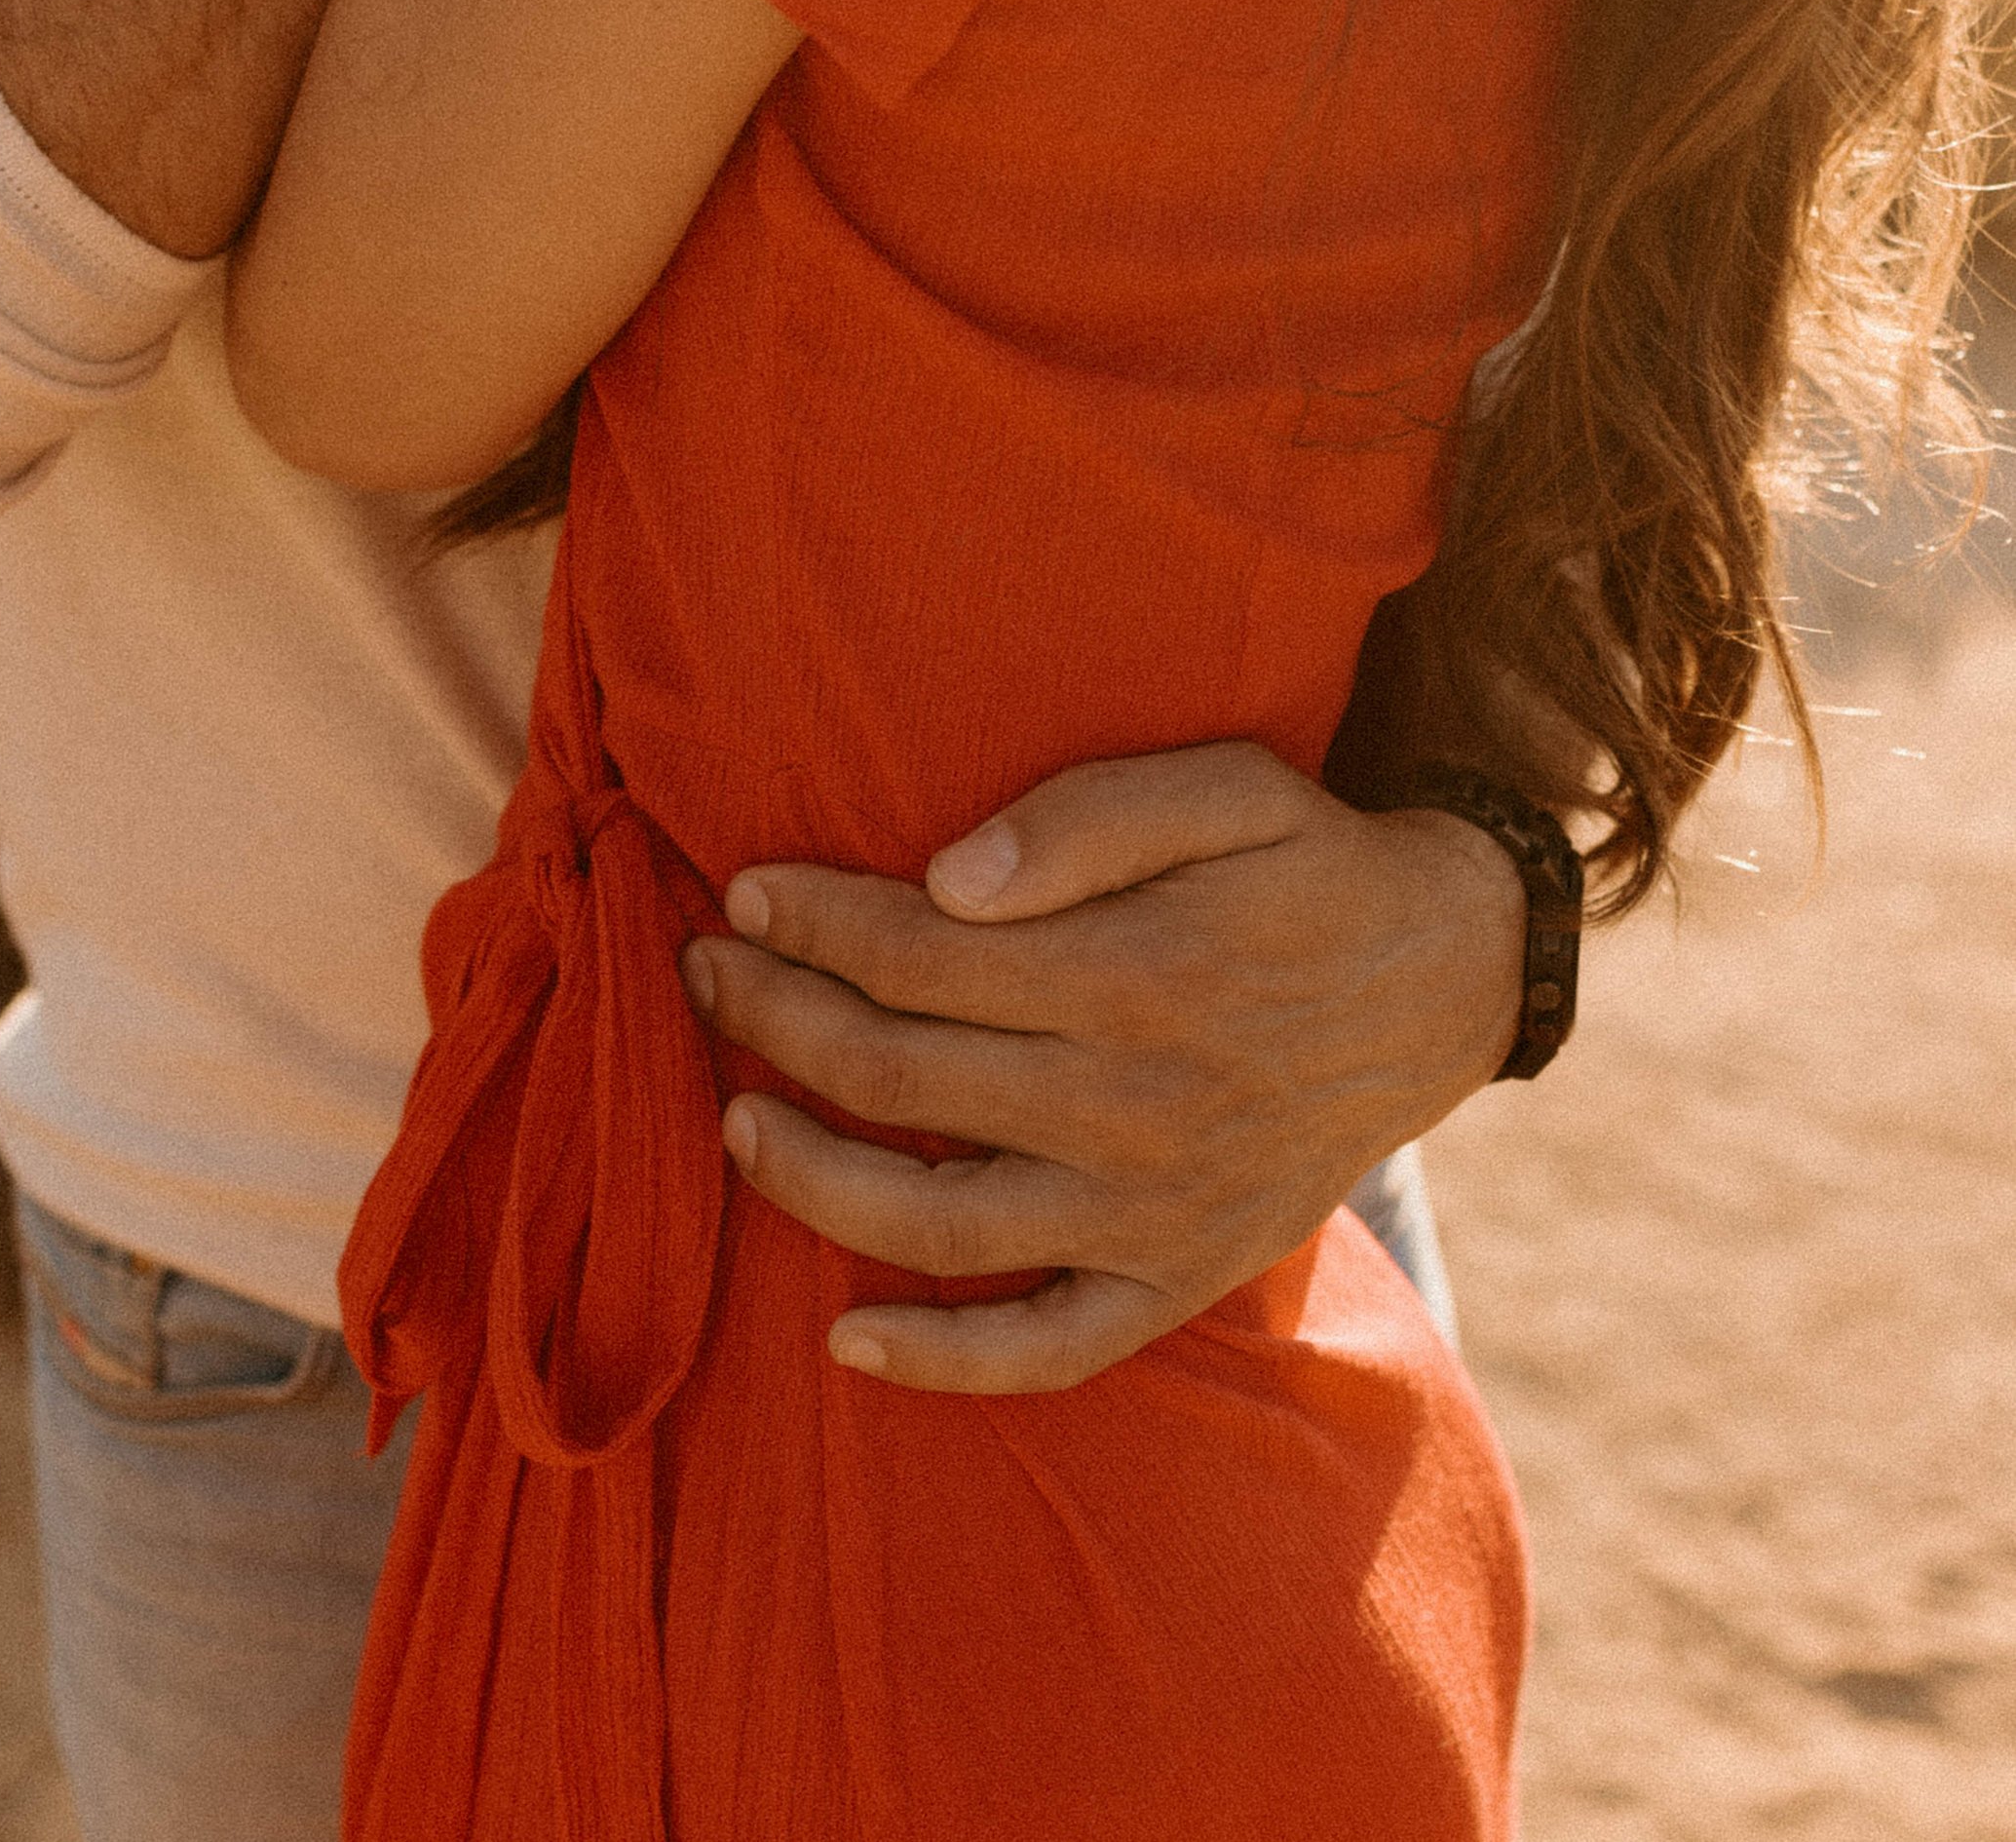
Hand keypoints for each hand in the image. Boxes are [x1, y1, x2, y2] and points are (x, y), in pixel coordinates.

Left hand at [679, 743, 1525, 1395]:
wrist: (1445, 983)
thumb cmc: (1309, 865)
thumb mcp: (1232, 788)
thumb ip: (1090, 818)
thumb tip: (947, 878)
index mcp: (1141, 972)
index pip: (921, 955)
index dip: (814, 921)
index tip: (745, 890)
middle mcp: (1137, 1105)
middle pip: (902, 1074)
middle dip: (776, 1019)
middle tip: (703, 975)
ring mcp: (1155, 1212)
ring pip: (938, 1222)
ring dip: (810, 1178)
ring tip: (731, 1119)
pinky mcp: (1176, 1280)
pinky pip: (1044, 1349)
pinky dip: (939, 1361)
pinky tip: (841, 1338)